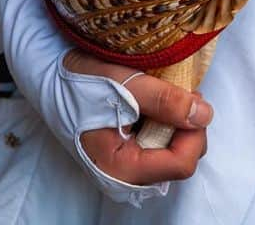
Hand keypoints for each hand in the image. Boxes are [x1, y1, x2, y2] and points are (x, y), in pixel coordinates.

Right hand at [62, 49, 212, 184]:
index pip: (182, 164)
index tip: (189, 99)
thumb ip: (166, 101)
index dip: (194, 131)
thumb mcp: (125, 84)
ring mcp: (125, 168)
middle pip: (182, 160)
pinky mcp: (127, 156)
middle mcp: (123, 177)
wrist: (50, 77)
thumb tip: (203, 115)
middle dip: (187, 126)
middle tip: (177, 94)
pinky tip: (153, 105)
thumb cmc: (80, 80)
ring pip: (175, 152)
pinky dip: (165, 124)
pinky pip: (161, 146)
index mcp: (120, 167)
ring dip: (177, 123)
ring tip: (162, 97)